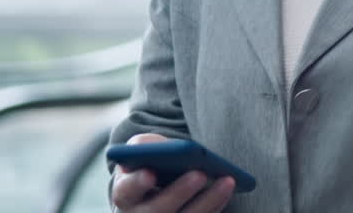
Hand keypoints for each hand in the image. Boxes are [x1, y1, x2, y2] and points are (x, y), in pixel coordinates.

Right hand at [111, 134, 235, 212]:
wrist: (160, 185)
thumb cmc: (150, 164)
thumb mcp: (142, 151)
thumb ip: (144, 146)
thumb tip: (159, 149)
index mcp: (125, 195)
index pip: (125, 192)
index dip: (137, 183)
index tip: (151, 173)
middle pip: (158, 211)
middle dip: (179, 192)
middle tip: (200, 174)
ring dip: (208, 201)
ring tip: (228, 180)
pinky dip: (215, 206)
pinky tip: (227, 189)